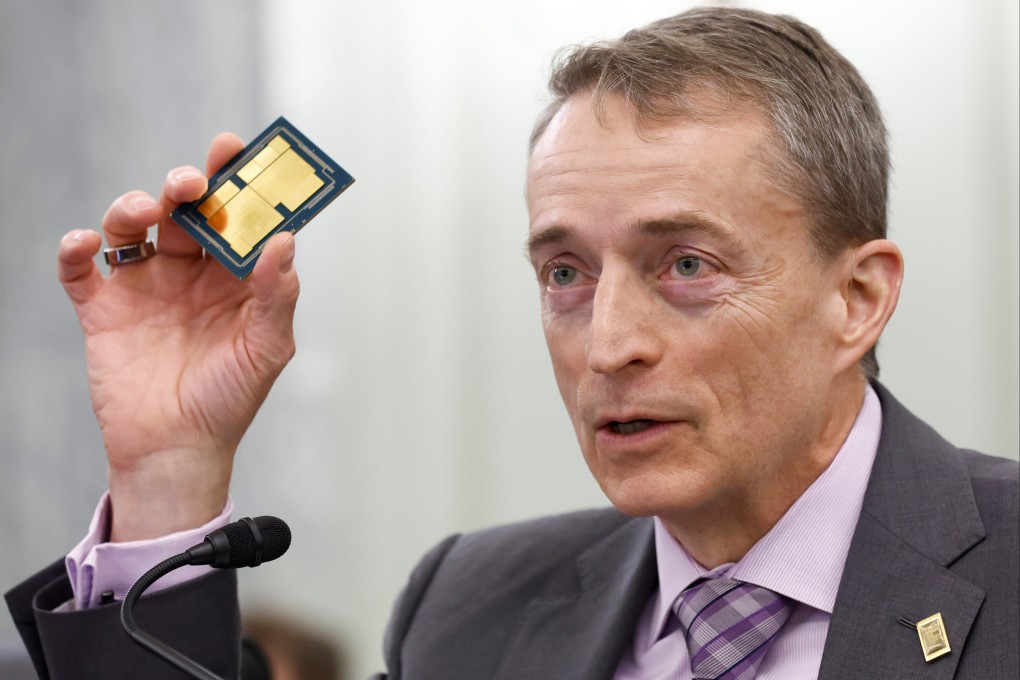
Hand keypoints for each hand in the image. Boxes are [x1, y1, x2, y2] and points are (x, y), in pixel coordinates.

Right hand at [58, 134, 300, 540]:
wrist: (176, 450)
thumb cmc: (229, 400)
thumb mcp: (266, 349)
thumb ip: (276, 295)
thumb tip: (284, 241)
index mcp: (233, 277)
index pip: (236, 216)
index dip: (235, 180)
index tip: (236, 147)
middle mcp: (189, 273)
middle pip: (184, 210)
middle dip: (186, 185)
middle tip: (191, 182)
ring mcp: (144, 287)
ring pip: (132, 225)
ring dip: (134, 206)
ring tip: (146, 211)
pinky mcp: (103, 309)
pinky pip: (82, 269)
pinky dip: (76, 250)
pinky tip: (86, 245)